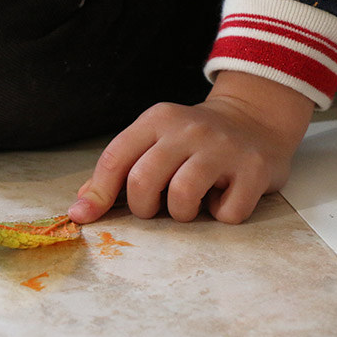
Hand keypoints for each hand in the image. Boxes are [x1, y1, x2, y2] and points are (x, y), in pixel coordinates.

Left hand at [68, 71, 315, 223]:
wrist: (256, 119)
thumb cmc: (192, 142)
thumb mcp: (153, 141)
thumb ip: (117, 171)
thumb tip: (81, 208)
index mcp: (157, 119)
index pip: (115, 158)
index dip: (97, 194)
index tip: (86, 217)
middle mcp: (189, 129)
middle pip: (143, 182)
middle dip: (143, 208)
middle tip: (156, 207)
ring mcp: (223, 147)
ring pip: (182, 198)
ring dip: (181, 214)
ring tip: (191, 203)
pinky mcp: (254, 169)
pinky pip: (226, 214)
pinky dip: (222, 215)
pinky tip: (223, 197)